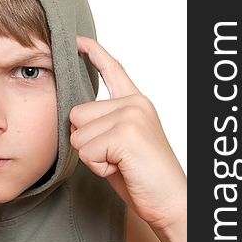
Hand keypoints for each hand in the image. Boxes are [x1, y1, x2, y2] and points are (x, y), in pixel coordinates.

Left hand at [70, 36, 185, 232]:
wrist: (169, 201)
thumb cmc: (142, 176)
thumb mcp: (118, 144)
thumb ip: (101, 125)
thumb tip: (72, 118)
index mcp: (135, 103)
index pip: (112, 71)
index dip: (94, 54)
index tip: (78, 40)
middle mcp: (134, 103)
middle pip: (76, 114)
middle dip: (85, 141)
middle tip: (114, 157)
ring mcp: (131, 115)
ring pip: (77, 135)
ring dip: (91, 157)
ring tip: (119, 163)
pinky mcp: (125, 134)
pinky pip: (85, 151)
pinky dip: (97, 167)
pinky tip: (120, 169)